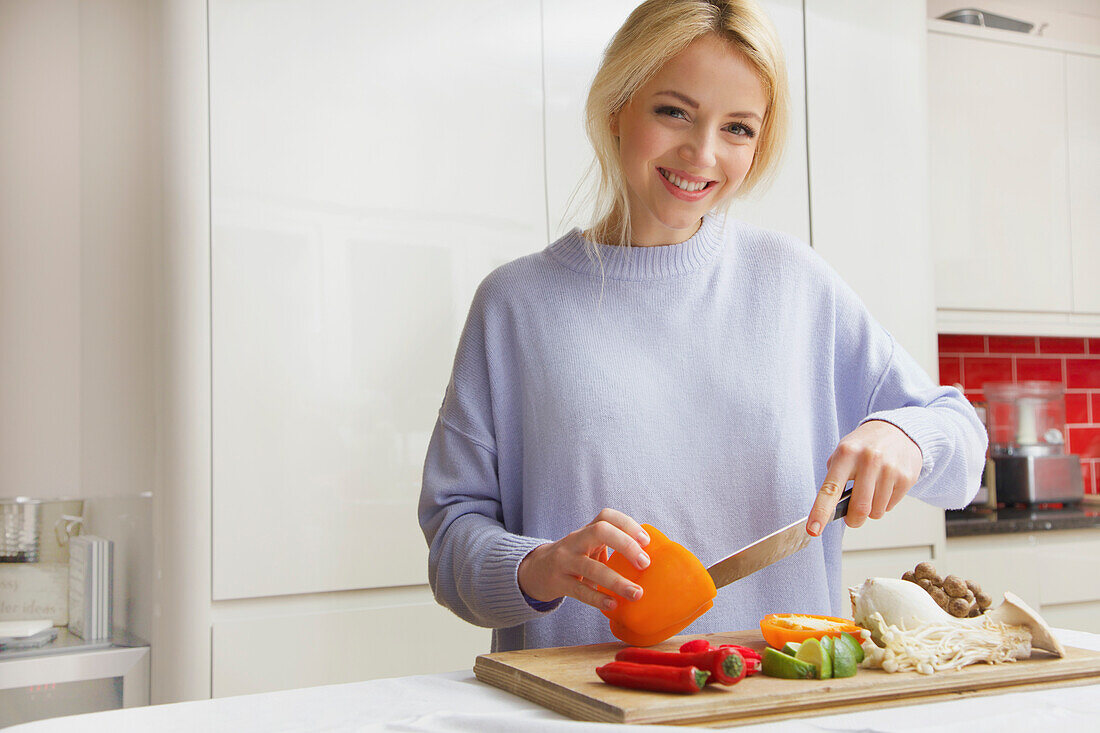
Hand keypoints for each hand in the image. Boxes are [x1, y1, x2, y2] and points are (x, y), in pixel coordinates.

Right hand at [518, 508, 650, 610]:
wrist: (535, 571)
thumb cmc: (572, 559)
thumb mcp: (588, 547)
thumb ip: (610, 547)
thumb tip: (650, 559)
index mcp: (586, 531)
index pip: (606, 516)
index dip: (628, 524)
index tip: (646, 541)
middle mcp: (574, 541)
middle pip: (600, 531)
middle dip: (626, 545)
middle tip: (644, 564)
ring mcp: (564, 561)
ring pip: (591, 567)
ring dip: (617, 581)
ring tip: (637, 593)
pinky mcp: (557, 582)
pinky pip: (579, 590)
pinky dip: (598, 598)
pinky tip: (614, 605)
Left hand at [806, 420, 921, 535]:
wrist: (898, 431)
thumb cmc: (864, 447)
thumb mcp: (843, 452)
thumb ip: (835, 478)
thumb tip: (831, 510)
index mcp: (846, 453)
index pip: (830, 489)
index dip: (820, 512)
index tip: (813, 529)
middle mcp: (869, 460)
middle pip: (859, 508)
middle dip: (853, 520)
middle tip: (852, 518)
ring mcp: (890, 469)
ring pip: (876, 511)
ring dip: (870, 510)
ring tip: (871, 492)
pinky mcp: (906, 477)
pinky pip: (890, 506)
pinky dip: (884, 503)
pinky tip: (885, 486)